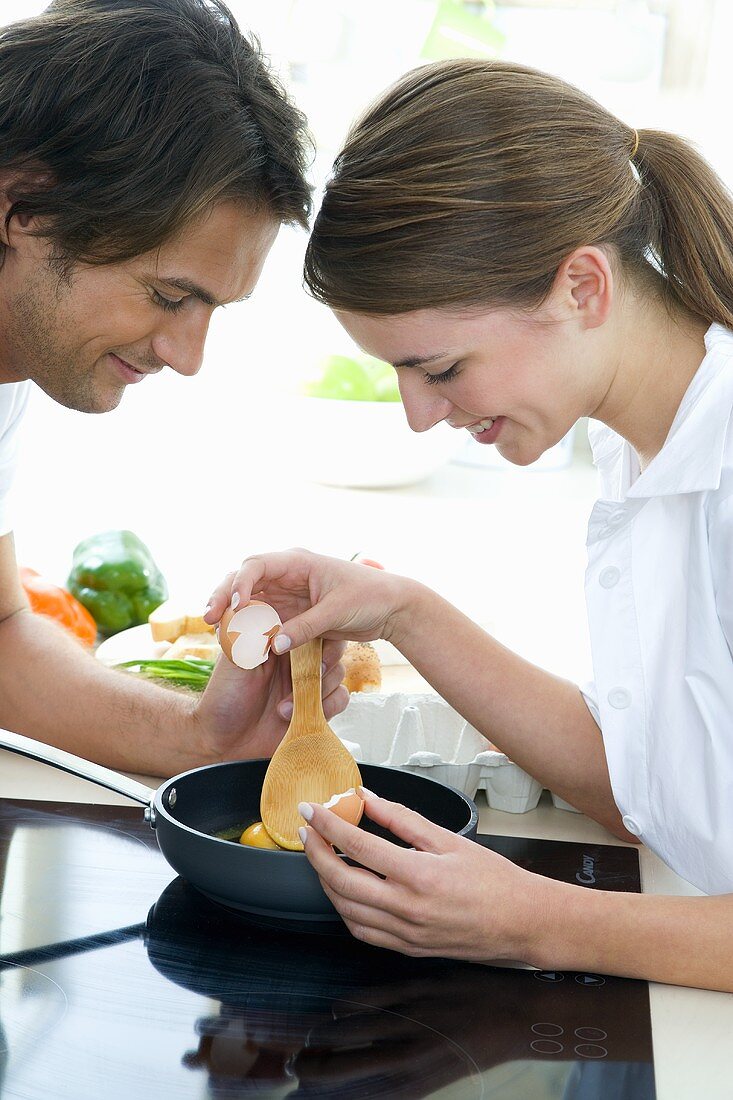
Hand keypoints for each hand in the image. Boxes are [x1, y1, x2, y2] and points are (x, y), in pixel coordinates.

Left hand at [192, 636, 347, 761]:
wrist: (225, 744)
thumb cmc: (222, 700)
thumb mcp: (234, 661)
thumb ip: (251, 634)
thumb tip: (264, 609)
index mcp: (277, 643)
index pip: (306, 627)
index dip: (313, 631)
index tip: (310, 643)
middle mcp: (295, 661)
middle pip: (328, 648)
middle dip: (324, 662)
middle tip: (305, 677)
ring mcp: (307, 683)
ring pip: (336, 673)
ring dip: (318, 690)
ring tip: (284, 708)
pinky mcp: (316, 706)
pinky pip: (339, 698)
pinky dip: (326, 707)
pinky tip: (296, 717)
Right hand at [202, 549, 414, 650]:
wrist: (391, 607)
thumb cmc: (370, 597)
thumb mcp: (338, 611)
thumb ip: (306, 627)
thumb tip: (274, 645)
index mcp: (297, 562)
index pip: (257, 565)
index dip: (241, 583)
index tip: (236, 606)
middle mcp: (286, 575)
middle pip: (244, 580)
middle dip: (224, 596)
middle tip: (208, 618)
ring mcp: (286, 594)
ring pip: (248, 599)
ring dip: (230, 612)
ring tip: (213, 629)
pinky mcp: (290, 613)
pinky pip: (261, 617)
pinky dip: (247, 626)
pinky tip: (235, 640)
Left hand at [299, 790, 542, 962]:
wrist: (521, 922)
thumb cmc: (493, 880)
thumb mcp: (448, 839)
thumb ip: (402, 819)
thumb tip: (368, 798)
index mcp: (418, 875)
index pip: (357, 845)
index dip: (328, 825)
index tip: (311, 810)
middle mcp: (407, 908)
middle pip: (341, 880)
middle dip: (315, 853)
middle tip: (308, 832)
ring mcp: (405, 933)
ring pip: (345, 909)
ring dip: (325, 881)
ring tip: (322, 856)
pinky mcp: (406, 948)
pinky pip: (362, 931)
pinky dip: (344, 909)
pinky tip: (344, 889)